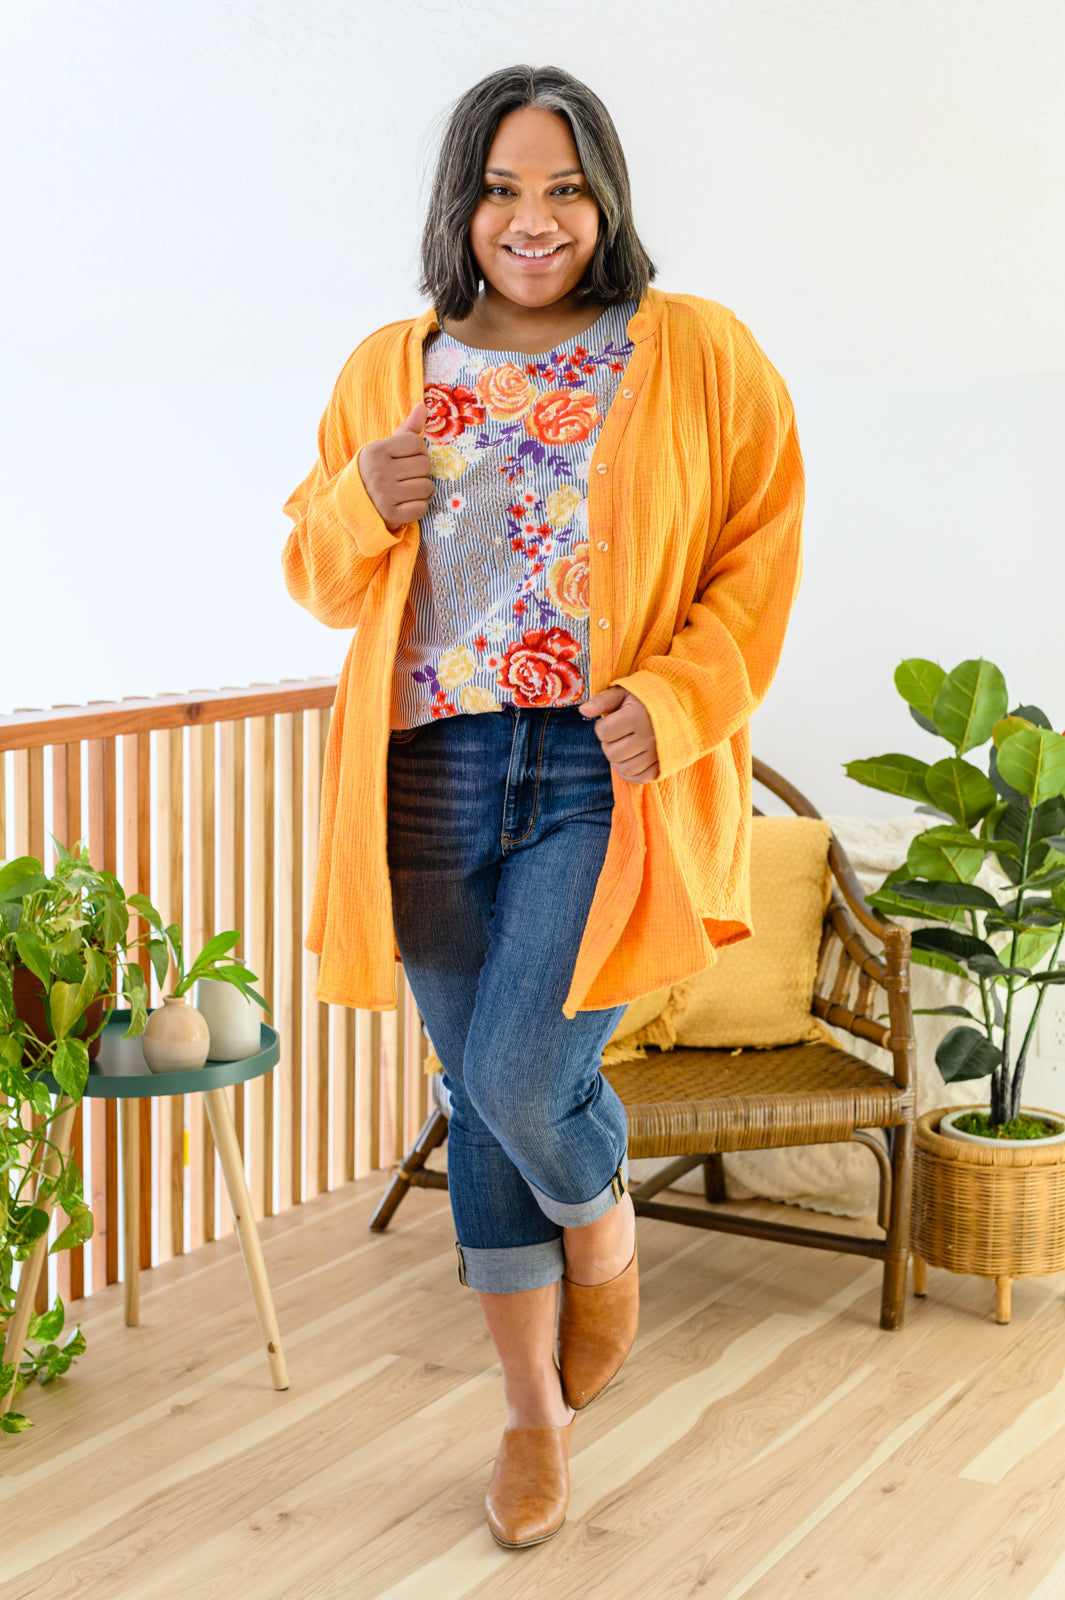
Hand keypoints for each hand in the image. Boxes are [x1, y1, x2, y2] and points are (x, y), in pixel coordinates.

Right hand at [357, 400, 433, 531]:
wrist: (354, 506)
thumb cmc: (375, 473)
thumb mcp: (385, 449)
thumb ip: (407, 429)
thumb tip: (423, 405)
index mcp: (376, 451)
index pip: (417, 443)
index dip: (418, 452)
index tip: (407, 460)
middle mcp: (378, 472)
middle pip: (425, 465)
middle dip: (421, 472)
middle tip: (408, 477)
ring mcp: (384, 495)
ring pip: (427, 488)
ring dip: (422, 491)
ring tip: (407, 491)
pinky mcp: (390, 515)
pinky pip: (421, 508)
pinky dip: (417, 508)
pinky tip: (405, 505)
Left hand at [579, 685, 659, 782]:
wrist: (680, 706)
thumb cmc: (647, 698)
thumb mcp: (624, 692)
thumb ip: (602, 700)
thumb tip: (583, 710)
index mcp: (638, 715)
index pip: (603, 732)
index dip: (602, 726)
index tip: (612, 719)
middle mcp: (649, 736)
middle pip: (611, 753)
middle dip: (609, 743)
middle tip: (619, 733)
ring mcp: (658, 753)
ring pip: (623, 768)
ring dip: (618, 759)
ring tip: (625, 744)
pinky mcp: (664, 765)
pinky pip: (639, 778)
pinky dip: (629, 772)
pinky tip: (630, 759)